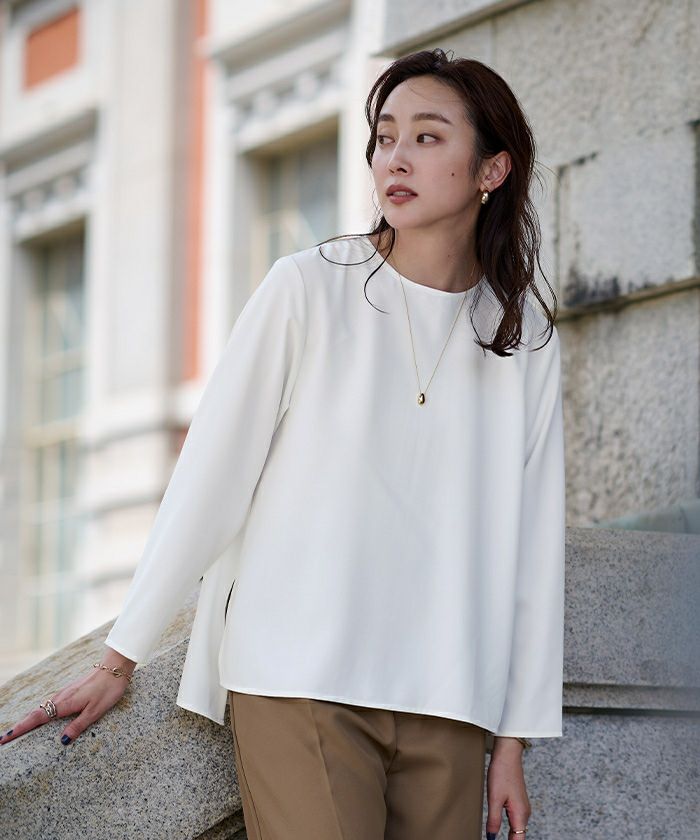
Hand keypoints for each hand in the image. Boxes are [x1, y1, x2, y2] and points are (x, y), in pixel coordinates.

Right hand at [0, 646, 135, 746]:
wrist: (115, 667)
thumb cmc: (108, 689)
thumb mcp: (96, 711)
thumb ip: (78, 726)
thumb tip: (62, 742)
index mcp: (64, 703)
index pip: (36, 719)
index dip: (19, 729)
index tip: (3, 738)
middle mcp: (61, 697)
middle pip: (34, 714)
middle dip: (19, 726)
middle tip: (3, 739)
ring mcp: (65, 692)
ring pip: (42, 708)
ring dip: (28, 719)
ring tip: (17, 731)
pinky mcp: (71, 690)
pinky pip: (50, 703)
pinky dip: (40, 712)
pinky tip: (41, 717)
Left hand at [485, 738, 530, 838]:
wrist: (508, 754)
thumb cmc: (502, 773)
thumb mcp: (494, 798)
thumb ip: (494, 820)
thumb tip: (491, 837)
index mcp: (520, 814)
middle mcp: (524, 813)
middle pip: (518, 836)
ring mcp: (522, 807)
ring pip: (517, 829)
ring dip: (510, 836)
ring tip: (496, 838)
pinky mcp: (518, 801)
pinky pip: (515, 820)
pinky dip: (510, 828)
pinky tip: (501, 828)